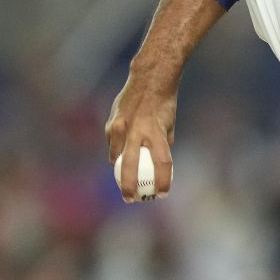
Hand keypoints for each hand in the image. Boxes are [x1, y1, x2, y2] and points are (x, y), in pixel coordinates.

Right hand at [104, 81, 177, 202]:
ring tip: (124, 182)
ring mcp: (121, 126)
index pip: (162, 163)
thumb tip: (157, 167)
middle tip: (131, 199)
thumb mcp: (168, 127)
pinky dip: (116, 151)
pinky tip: (119, 157)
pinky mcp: (111, 123)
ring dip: (120, 169)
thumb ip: (161, 146)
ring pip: (117, 157)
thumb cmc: (163, 106)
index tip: (162, 194)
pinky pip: (112, 144)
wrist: (147, 81)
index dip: (163, 181)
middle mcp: (137, 130)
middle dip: (130, 186)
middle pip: (131, 166)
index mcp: (156, 132)